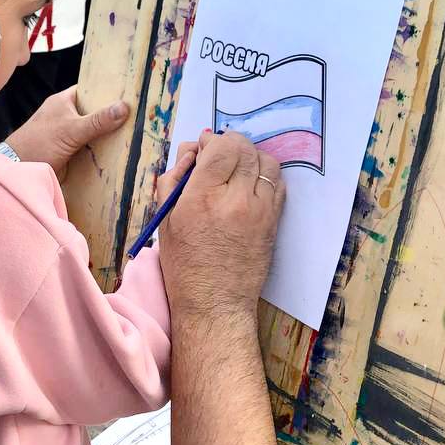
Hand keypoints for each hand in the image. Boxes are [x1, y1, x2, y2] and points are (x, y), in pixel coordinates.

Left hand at [3, 86, 130, 179]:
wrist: (18, 170)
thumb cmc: (39, 143)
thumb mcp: (71, 129)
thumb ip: (97, 120)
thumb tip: (124, 106)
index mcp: (63, 101)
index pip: (90, 90)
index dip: (107, 90)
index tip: (129, 92)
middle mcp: (65, 115)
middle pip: (93, 112)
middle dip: (111, 115)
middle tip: (139, 115)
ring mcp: (67, 134)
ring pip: (92, 130)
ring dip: (107, 135)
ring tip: (135, 133)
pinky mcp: (68, 151)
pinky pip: (88, 147)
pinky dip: (100, 149)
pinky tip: (118, 152)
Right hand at [159, 131, 284, 318]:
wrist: (215, 303)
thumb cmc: (184, 264)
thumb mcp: (166, 219)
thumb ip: (175, 179)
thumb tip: (192, 151)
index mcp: (202, 198)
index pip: (220, 147)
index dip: (212, 141)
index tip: (203, 148)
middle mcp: (235, 199)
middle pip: (244, 149)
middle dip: (230, 144)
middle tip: (218, 155)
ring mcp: (260, 210)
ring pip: (266, 161)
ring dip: (250, 157)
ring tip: (236, 168)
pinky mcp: (274, 221)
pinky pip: (278, 183)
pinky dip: (265, 175)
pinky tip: (250, 184)